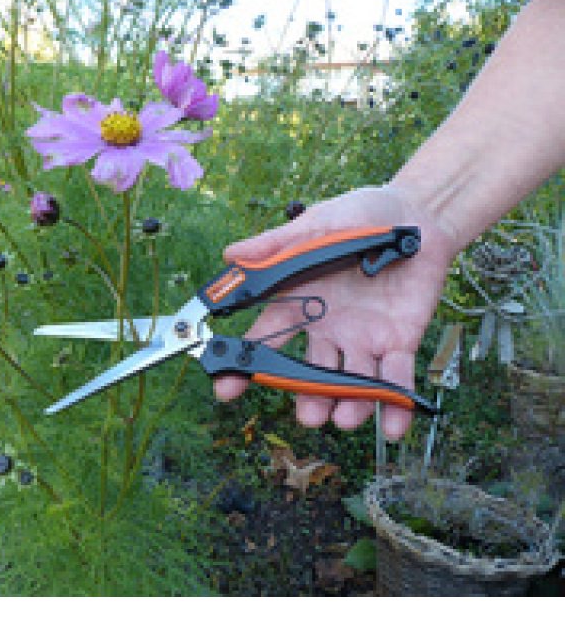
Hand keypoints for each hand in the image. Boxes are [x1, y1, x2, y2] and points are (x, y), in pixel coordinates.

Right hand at [213, 184, 457, 439]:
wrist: (416, 216)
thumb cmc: (360, 217)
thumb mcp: (315, 227)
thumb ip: (275, 244)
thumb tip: (230, 256)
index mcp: (300, 304)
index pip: (265, 339)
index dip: (244, 363)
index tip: (226, 387)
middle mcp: (327, 330)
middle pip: (310, 373)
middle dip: (306, 397)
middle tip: (306, 414)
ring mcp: (363, 339)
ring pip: (350, 382)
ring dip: (346, 405)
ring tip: (344, 419)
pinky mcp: (399, 342)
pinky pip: (396, 378)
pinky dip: (396, 404)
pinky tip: (394, 426)